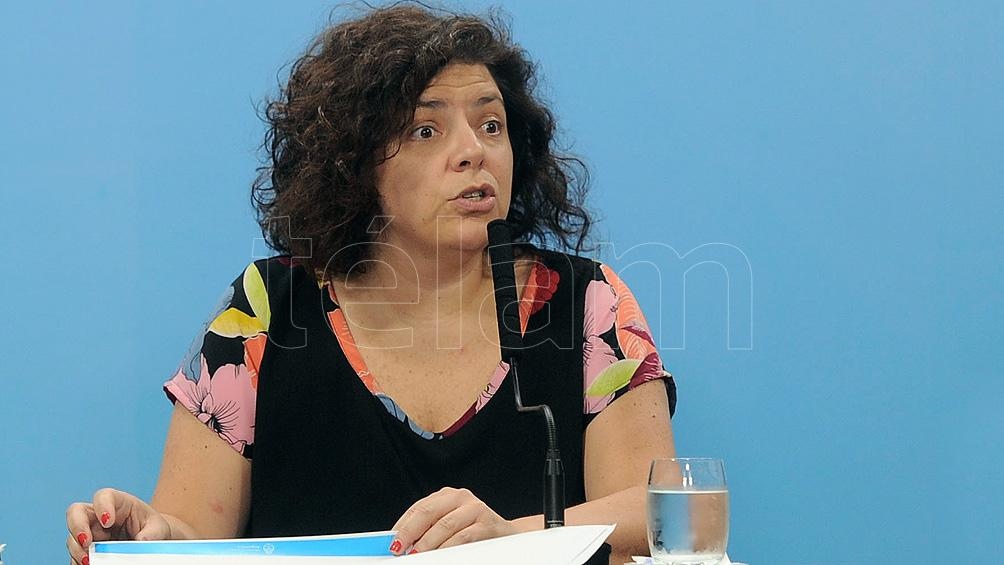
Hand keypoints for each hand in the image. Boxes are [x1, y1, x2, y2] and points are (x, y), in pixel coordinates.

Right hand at [65, 488, 171, 564]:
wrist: (151, 541)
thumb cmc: (153, 528)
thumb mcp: (158, 528)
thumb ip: (152, 533)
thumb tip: (141, 542)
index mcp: (118, 503)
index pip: (103, 496)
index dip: (102, 506)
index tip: (108, 522)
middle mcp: (99, 516)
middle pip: (76, 513)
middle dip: (77, 527)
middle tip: (86, 542)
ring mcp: (90, 533)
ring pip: (73, 537)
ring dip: (77, 550)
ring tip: (90, 561)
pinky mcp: (87, 549)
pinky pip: (76, 555)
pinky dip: (79, 561)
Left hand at [389, 487, 519, 554]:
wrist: (508, 536)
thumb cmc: (474, 532)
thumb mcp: (450, 526)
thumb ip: (429, 530)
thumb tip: (403, 543)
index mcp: (447, 496)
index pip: (418, 507)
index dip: (403, 525)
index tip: (390, 542)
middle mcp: (460, 497)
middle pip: (428, 512)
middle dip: (410, 532)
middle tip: (399, 548)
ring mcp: (475, 508)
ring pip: (444, 525)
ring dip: (427, 543)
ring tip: (417, 555)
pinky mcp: (487, 523)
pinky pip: (462, 537)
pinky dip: (448, 548)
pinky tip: (440, 556)